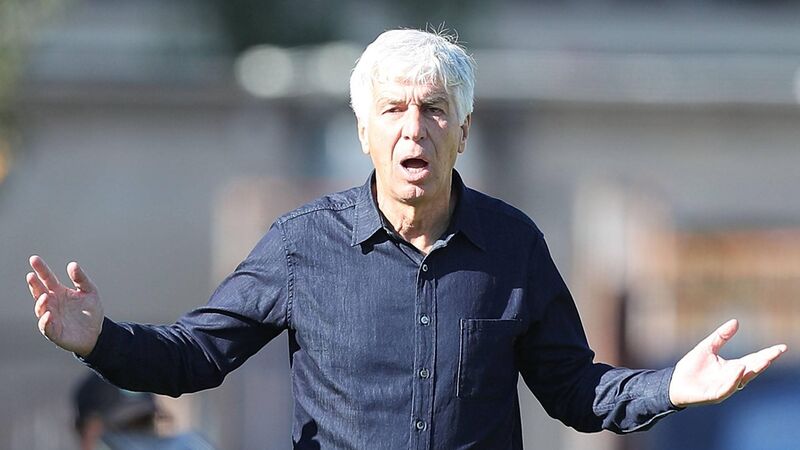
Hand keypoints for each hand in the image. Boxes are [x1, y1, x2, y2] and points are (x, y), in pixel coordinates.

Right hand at [26, 255, 103, 356]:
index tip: (34, 259)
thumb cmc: (90, 311)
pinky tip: (49, 315)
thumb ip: (81, 279)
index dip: (41, 269)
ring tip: (45, 296)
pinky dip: (46, 321)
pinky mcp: (54, 331)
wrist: (96, 332)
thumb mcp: (90, 291)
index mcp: (59, 292)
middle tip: (31, 276)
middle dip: (34, 284)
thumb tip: (72, 264)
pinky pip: (46, 327)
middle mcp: (52, 303)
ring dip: (41, 303)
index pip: (47, 279)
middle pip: (39, 292)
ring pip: (41, 309)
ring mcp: (51, 317)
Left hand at [669, 319, 786, 407]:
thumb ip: (721, 336)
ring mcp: (725, 387)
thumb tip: (736, 321)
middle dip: (766, 361)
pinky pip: (728, 388)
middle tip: (777, 352)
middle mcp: (733, 378)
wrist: (674, 382)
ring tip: (763, 359)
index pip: (754, 360)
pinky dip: (734, 380)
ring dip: (752, 369)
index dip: (767, 354)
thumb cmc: (692, 366)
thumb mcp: (707, 346)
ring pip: (742, 379)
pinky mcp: (715, 395)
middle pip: (753, 369)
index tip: (781, 347)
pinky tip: (739, 370)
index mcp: (733, 367)